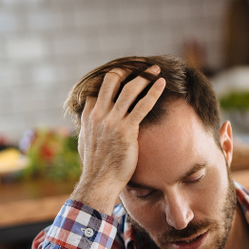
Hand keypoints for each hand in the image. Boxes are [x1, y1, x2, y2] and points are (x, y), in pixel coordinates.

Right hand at [71, 65, 165, 213]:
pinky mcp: (127, 130)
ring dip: (144, 76)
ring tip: (155, 69)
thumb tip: (91, 127)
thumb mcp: (86, 144)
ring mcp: (112, 121)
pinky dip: (153, 92)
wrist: (99, 183)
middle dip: (127, 69)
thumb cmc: (96, 168)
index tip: (124, 74)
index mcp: (88, 116)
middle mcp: (98, 114)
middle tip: (139, 65)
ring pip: (129, 89)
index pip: (98, 88)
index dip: (112, 79)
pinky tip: (162, 84)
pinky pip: (142, 105)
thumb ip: (89, 130)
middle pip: (111, 80)